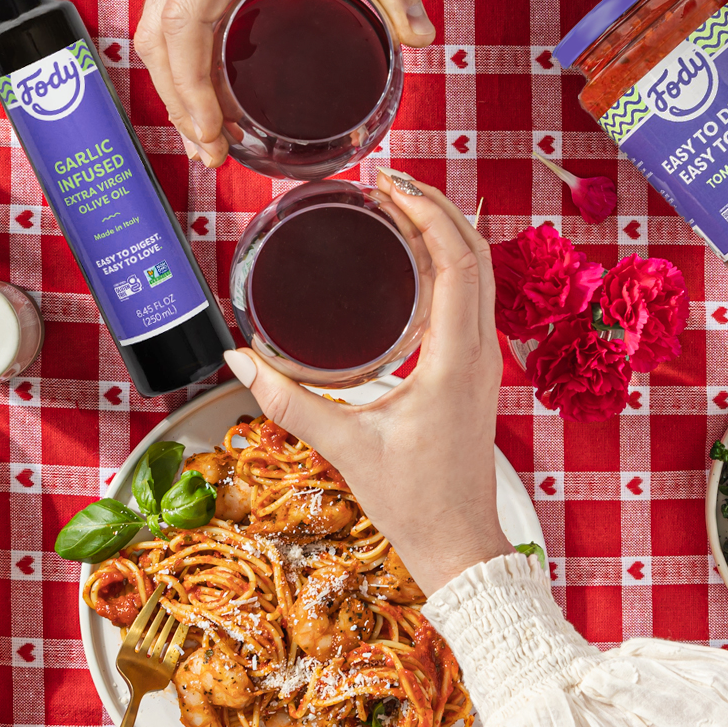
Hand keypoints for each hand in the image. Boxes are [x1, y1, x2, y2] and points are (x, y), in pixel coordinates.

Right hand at [134, 0, 436, 165]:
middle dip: (181, 100)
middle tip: (217, 153)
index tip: (216, 137)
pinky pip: (173, 0)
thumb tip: (417, 37)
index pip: (185, 24)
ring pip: (156, 20)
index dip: (193, 90)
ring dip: (178, 77)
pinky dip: (184, 47)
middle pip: (157, 35)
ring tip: (216, 127)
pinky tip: (217, 73)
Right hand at [224, 171, 513, 593]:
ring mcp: (488, 360)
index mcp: (455, 361)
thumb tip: (240, 362)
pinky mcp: (479, 370)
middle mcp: (482, 352)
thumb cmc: (413, 501)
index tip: (389, 186)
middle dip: (437, 207)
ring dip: (447, 231)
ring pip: (482, 273)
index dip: (428, 213)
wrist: (458, 544)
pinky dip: (451, 262)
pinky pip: (475, 297)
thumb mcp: (345, 447)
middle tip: (387, 182)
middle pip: (477, 254)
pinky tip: (414, 259)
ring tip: (399, 206)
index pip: (459, 263)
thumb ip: (288, 401)